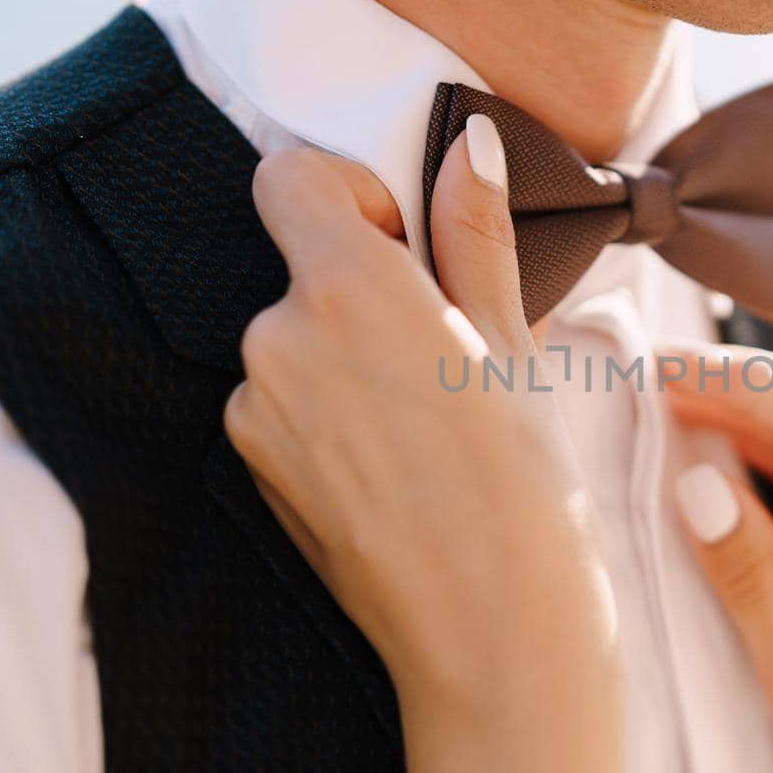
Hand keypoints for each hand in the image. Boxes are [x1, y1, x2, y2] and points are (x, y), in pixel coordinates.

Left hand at [224, 127, 630, 772]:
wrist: (490, 631)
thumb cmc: (524, 486)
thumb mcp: (511, 345)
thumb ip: (475, 234)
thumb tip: (466, 141)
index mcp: (347, 289)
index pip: (287, 178)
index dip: (347, 192)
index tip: (406, 240)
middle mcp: (277, 340)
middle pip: (300, 265)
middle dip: (363, 287)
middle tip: (442, 351)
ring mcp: (253, 410)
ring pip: (294, 339)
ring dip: (345, 354)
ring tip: (426, 423)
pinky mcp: (249, 468)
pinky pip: (279, 403)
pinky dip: (325, 413)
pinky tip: (393, 465)